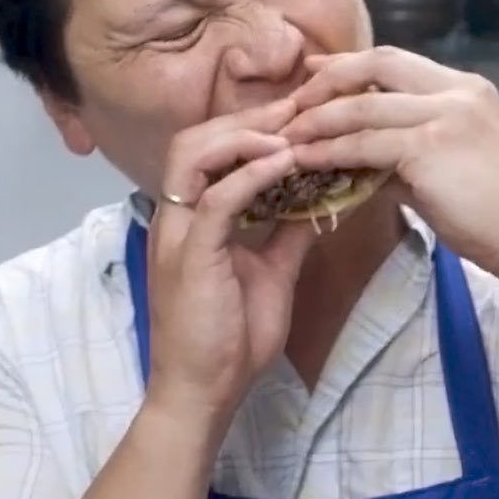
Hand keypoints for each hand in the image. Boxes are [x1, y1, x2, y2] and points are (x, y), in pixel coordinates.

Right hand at [146, 98, 318, 430]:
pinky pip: (216, 199)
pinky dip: (251, 174)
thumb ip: (288, 232)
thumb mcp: (273, 272)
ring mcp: (179, 233)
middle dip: (252, 117)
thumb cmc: (232, 338)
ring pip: (196, 155)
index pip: (213, 150)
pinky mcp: (191, 254)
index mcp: (194, 218)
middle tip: (304, 107)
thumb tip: (320, 199)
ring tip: (295, 129)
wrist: (205, 391)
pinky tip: (287, 163)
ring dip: (246, 136)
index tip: (304, 112)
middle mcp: (179, 217)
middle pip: (198, 138)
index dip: (256, 125)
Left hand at [281, 47, 498, 282]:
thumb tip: (364, 155)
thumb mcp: (458, 164)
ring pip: (363, 105)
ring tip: (289, 134)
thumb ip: (413, 149)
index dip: (351, 65)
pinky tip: (307, 159)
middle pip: (378, 64)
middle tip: (295, 101)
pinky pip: (365, 142)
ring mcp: (446, 115)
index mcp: (470, 89)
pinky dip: (330, 149)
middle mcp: (459, 92)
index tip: (317, 75)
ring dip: (319, 118)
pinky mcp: (430, 147)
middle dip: (329, 80)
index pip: (398, 60)